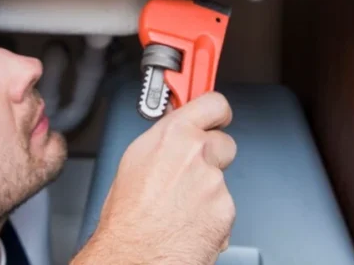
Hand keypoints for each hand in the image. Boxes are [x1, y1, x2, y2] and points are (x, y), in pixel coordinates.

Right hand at [72, 92, 236, 264]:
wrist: (136, 252)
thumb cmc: (126, 213)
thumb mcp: (135, 159)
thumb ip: (163, 139)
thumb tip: (174, 132)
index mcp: (174, 135)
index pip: (213, 103)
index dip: (215, 110)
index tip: (214, 113)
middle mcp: (198, 154)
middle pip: (224, 141)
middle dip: (212, 153)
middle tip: (191, 168)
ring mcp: (215, 183)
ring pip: (220, 178)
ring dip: (207, 188)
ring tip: (179, 204)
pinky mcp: (227, 210)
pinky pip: (223, 205)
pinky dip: (210, 213)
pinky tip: (187, 220)